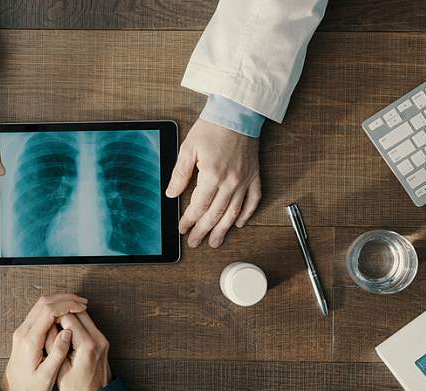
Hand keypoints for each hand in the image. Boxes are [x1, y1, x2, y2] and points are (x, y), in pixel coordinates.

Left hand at [0, 294, 87, 390]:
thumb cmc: (30, 389)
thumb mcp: (46, 377)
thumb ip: (57, 354)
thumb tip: (67, 333)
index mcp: (29, 341)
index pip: (48, 312)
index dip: (66, 305)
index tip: (82, 307)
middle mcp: (23, 332)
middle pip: (43, 303)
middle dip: (64, 299)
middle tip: (82, 302)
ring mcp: (22, 331)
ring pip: (40, 305)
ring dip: (59, 301)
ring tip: (77, 305)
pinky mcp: (24, 333)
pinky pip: (39, 312)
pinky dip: (53, 308)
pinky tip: (65, 313)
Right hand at [48, 312, 111, 390]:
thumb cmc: (76, 389)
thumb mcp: (59, 369)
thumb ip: (53, 345)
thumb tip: (48, 325)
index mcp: (86, 346)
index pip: (68, 317)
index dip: (53, 316)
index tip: (43, 322)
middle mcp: (98, 339)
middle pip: (78, 312)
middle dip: (62, 312)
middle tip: (48, 318)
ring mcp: (102, 339)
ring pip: (84, 315)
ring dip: (69, 315)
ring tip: (54, 322)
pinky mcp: (102, 341)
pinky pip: (88, 324)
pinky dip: (76, 322)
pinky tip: (64, 329)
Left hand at [165, 119, 261, 247]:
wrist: (237, 112)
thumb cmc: (212, 127)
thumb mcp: (188, 148)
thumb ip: (180, 174)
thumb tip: (171, 194)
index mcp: (212, 175)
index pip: (199, 206)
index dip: (189, 220)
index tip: (182, 229)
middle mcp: (230, 182)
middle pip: (215, 214)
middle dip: (203, 231)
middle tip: (195, 242)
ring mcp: (244, 180)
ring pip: (233, 212)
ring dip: (223, 229)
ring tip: (215, 242)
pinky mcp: (254, 175)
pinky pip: (253, 200)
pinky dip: (247, 214)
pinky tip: (239, 223)